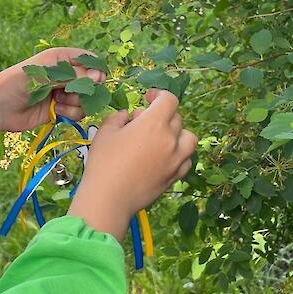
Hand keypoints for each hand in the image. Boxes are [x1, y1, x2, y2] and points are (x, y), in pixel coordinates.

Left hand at [0, 48, 105, 135]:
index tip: (96, 80)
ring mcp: (63, 93)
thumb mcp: (43, 75)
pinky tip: (55, 112)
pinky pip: (78, 112)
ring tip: (57, 102)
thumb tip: (99, 76)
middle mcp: (64, 75)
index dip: (95, 69)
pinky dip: (70, 113)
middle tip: (68, 93)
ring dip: (75, 103)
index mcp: (60, 58)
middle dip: (85, 89)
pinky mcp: (61, 110)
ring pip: (86, 99)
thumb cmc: (16, 84)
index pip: (88, 59)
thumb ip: (72, 75)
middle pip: (91, 81)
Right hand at [67, 89, 197, 240]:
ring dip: (177, 133)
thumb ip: (117, 118)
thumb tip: (126, 116)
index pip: (169, 100)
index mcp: (153, 124)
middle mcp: (170, 139)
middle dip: (161, 115)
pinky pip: (186, 159)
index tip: (147, 97)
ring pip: (189, 138)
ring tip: (160, 138)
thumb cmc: (103, 162)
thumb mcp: (104, 132)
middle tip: (142, 122)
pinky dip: (179, 154)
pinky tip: (163, 157)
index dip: (159, 95)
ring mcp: (176, 159)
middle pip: (177, 118)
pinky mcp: (175, 176)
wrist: (110, 198)